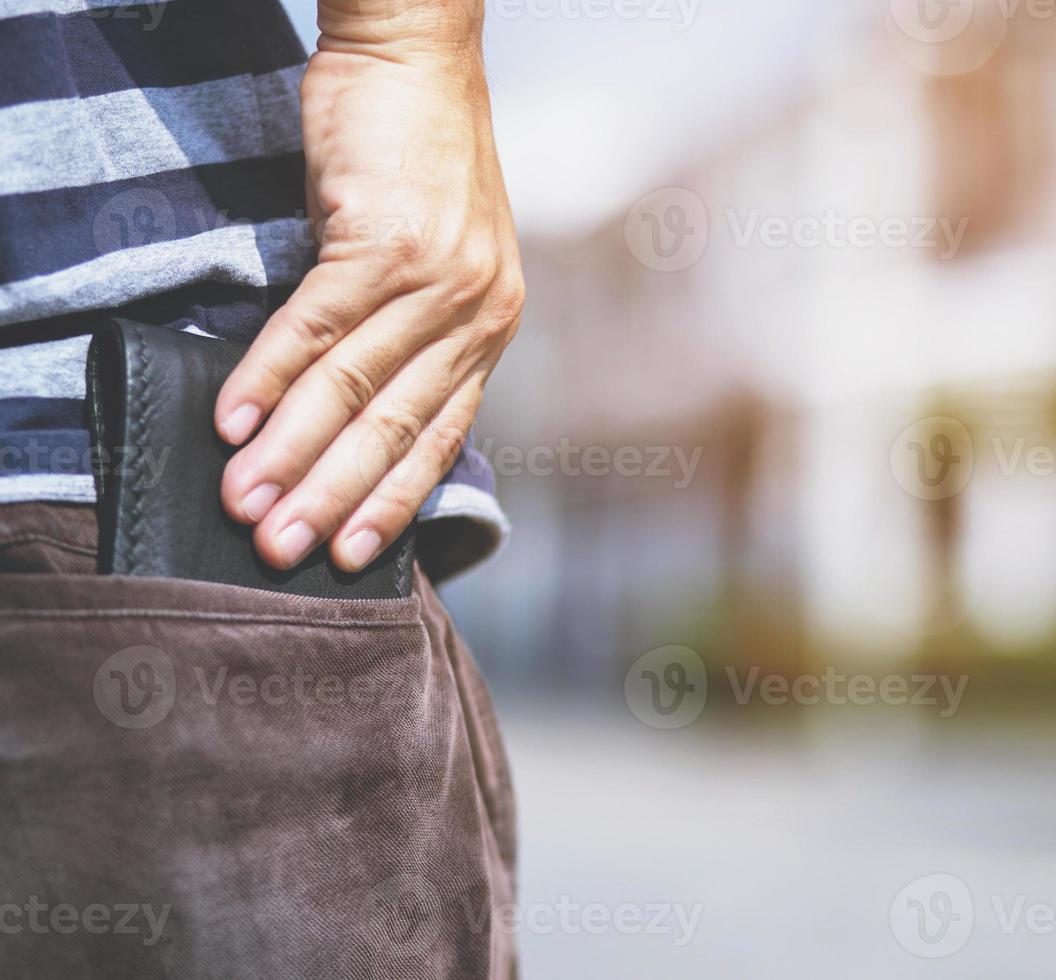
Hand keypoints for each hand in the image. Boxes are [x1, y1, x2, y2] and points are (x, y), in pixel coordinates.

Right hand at [214, 6, 522, 572]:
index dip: (392, 501)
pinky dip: (270, 376)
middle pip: (395, 427)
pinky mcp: (382, 238)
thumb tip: (336, 415)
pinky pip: (318, 324)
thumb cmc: (414, 164)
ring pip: (353, 387)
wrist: (416, 57)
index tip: (352, 557)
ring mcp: (435, 277)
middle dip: (334, 498)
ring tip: (244, 503)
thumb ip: (402, 336)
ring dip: (292, 452)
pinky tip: (232, 420)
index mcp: (492, 327)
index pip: (440, 436)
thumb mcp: (430, 261)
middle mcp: (477, 312)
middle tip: (281, 552)